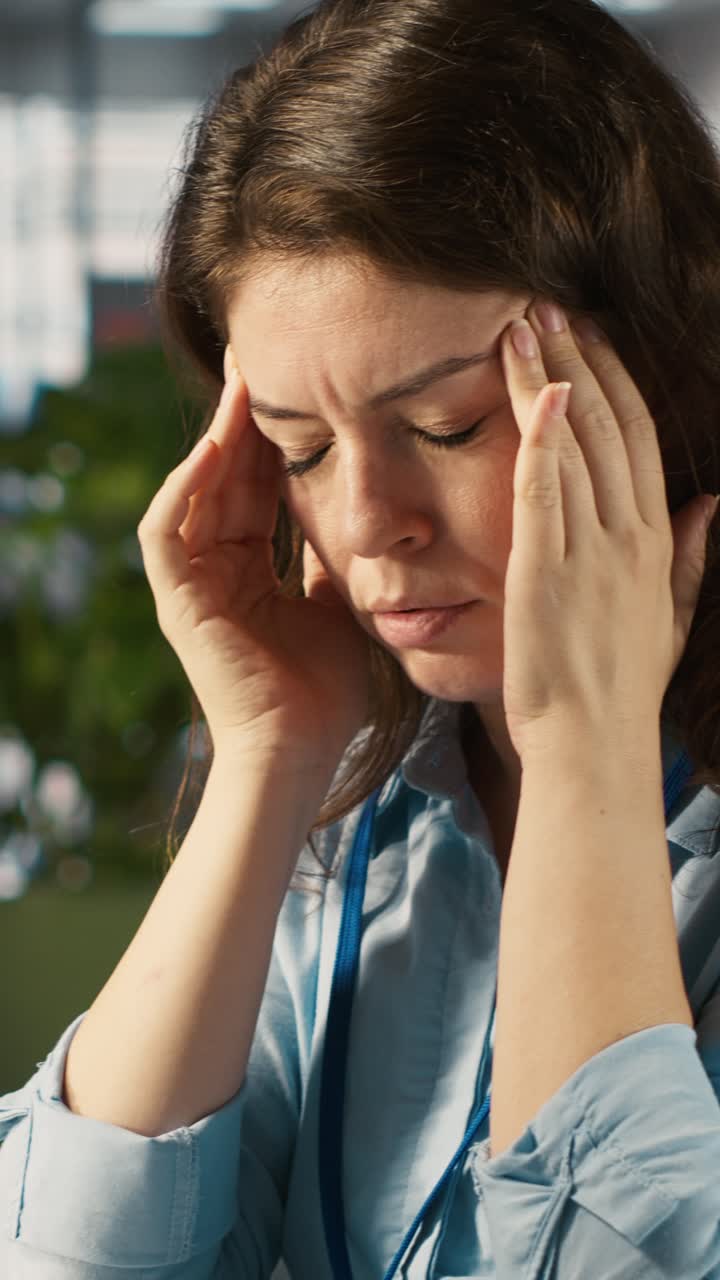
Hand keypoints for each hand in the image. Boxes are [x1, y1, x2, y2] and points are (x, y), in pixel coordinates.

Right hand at [137, 344, 371, 771]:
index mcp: (250, 570)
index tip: (299, 387)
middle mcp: (216, 570)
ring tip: (241, 384)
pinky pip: (168, 532)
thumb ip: (331, 558)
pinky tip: (217, 447)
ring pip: (195, 492)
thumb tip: (355, 513)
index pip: (256, 488)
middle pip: (225, 478)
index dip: (273, 439)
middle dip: (243, 420)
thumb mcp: (339, 605)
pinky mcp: (178, 602)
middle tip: (262, 358)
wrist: (304, 751)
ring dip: (215, 438)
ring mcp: (192, 586)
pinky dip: (186, 489)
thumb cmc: (328, 692)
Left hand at [499, 301, 716, 762]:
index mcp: (654, 540)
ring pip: (574, 445)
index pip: (636, 438)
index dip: (612, 379)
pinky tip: (533, 392)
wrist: (593, 744)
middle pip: (606, 425)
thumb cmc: (622, 685)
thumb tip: (709, 501)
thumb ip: (688, 555)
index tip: (587, 335)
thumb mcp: (670, 616)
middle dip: (577, 359)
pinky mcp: (545, 575)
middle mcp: (628, 536)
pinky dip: (540, 440)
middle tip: (544, 306)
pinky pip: (546, 493)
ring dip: (547, 379)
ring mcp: (589, 553)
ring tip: (520, 328)